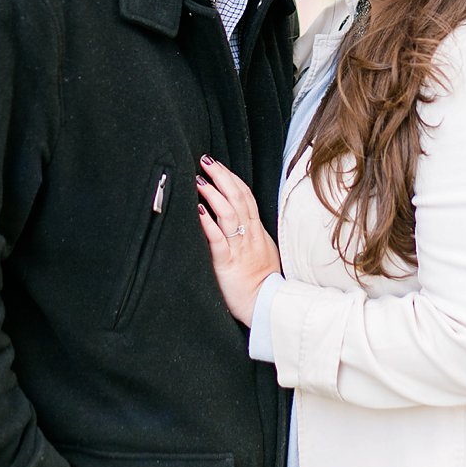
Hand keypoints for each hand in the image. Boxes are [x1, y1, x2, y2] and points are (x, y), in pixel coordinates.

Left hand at [196, 155, 280, 323]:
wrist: (267, 304)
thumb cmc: (263, 281)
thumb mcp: (262, 251)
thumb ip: (251, 235)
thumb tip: (240, 221)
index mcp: (257, 231)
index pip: (246, 197)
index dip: (232, 179)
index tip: (219, 165)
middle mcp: (249, 235)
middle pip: (238, 198)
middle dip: (222, 177)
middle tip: (206, 161)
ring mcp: (239, 247)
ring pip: (229, 214)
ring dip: (214, 194)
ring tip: (200, 180)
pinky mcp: (227, 263)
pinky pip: (218, 240)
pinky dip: (208, 224)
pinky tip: (199, 211)